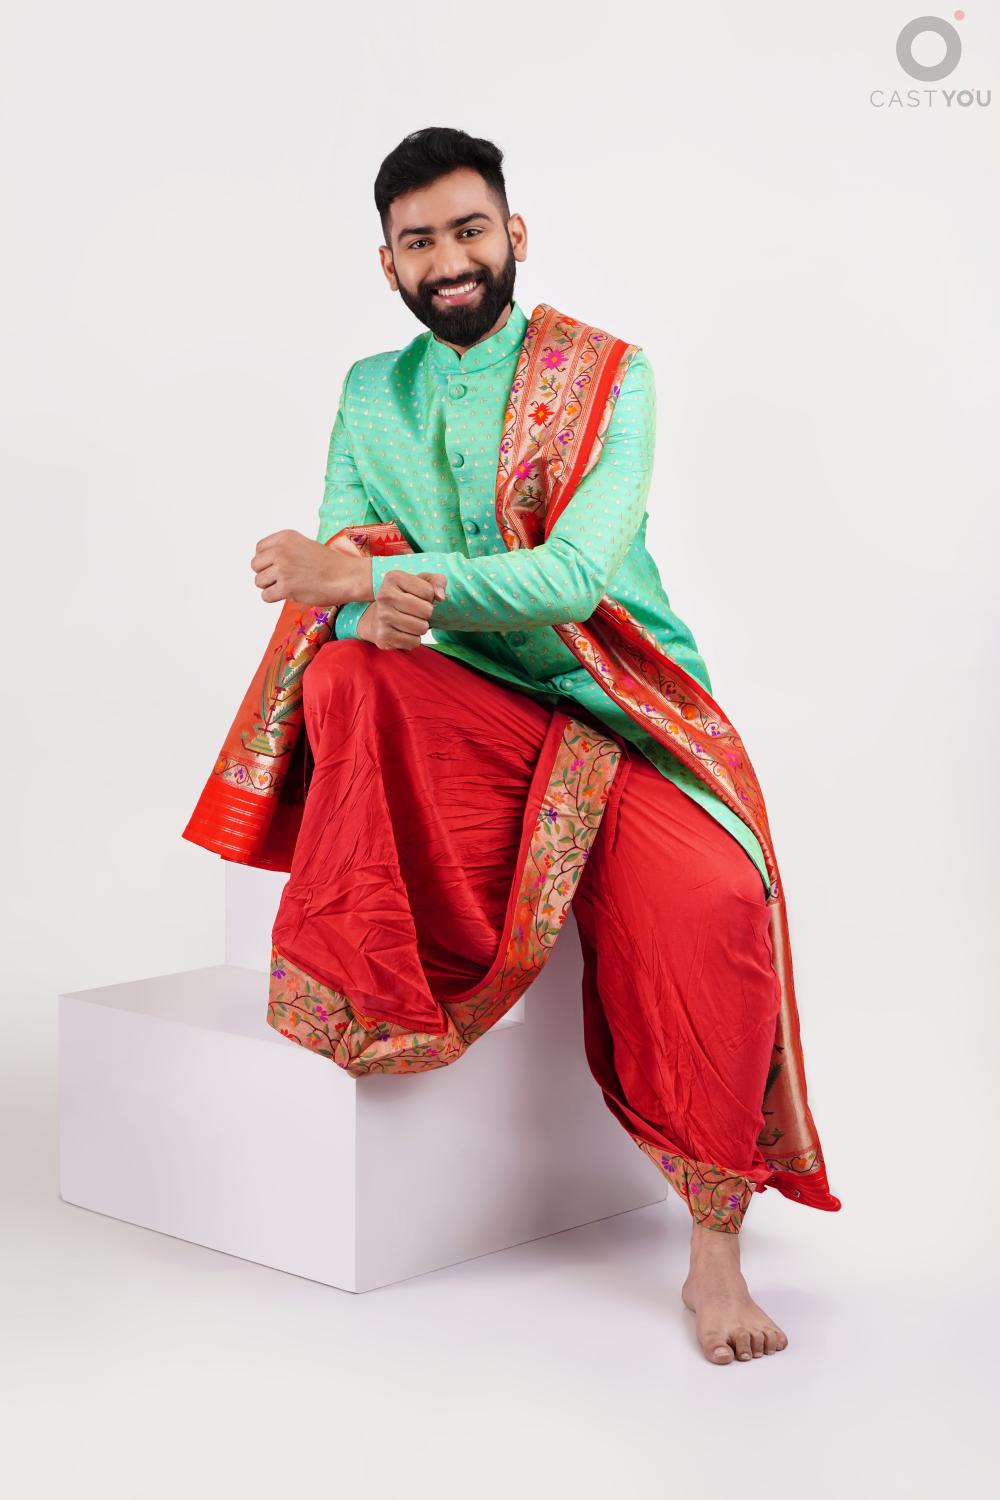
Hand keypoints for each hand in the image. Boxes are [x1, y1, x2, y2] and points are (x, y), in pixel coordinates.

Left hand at [250, 529, 368, 606]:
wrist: (346, 576)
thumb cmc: (330, 564)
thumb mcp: (304, 545)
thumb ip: (284, 550)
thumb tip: (265, 564)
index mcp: (285, 537)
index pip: (259, 549)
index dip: (266, 561)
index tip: (278, 567)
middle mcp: (281, 550)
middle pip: (255, 565)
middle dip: (266, 574)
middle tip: (282, 579)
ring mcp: (282, 569)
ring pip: (258, 581)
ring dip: (270, 587)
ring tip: (287, 586)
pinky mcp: (286, 587)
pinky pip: (266, 596)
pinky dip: (274, 598)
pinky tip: (288, 595)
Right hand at [357, 569, 447, 648]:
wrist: (377, 617)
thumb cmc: (406, 596)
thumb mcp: (422, 582)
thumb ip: (438, 581)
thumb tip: (441, 597)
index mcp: (393, 578)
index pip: (428, 591)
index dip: (429, 597)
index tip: (418, 597)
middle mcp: (384, 596)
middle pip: (426, 611)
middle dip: (427, 613)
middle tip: (416, 612)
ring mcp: (382, 617)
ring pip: (422, 628)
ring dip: (421, 627)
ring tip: (411, 622)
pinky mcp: (383, 637)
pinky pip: (414, 642)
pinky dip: (414, 639)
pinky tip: (404, 632)